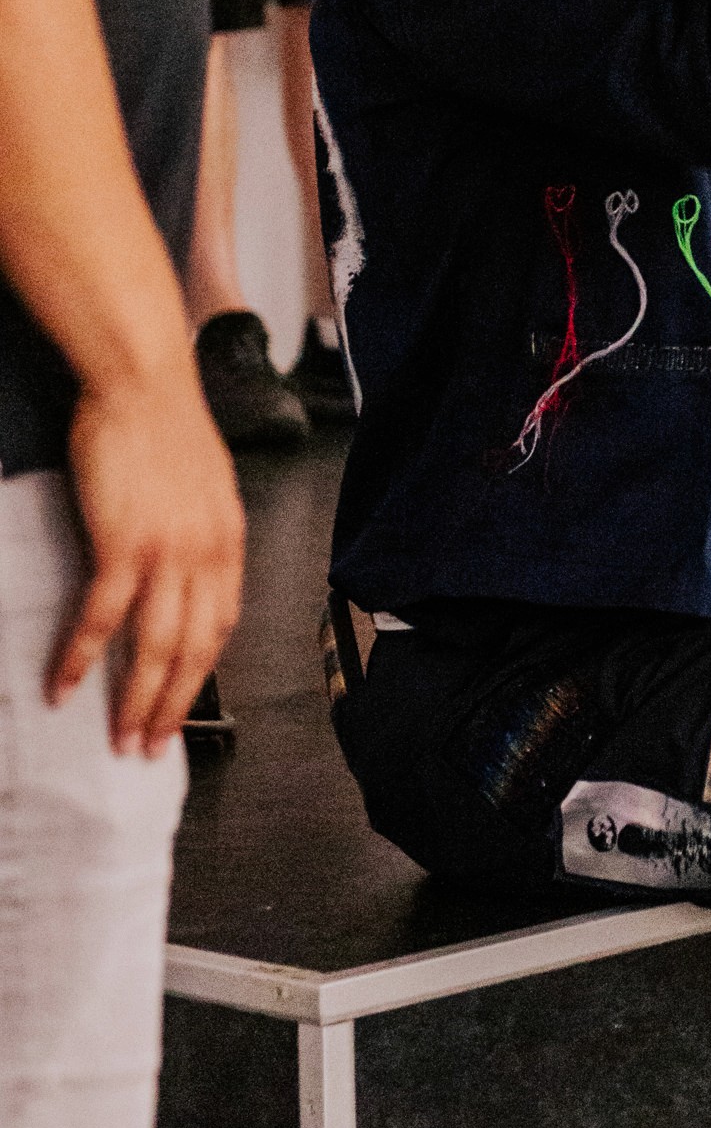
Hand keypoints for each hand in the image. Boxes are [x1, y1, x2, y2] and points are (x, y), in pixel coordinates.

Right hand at [55, 367, 244, 754]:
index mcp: (228, 539)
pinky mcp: (126, 543)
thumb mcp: (203, 484)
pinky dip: (84, 657)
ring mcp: (169, 551)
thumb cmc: (164, 424)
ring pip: (156, 646)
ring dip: (135, 699)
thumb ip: (199, 530)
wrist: (143, 381)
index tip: (182, 705)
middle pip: (195, 649)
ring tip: (117, 737)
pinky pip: (104, 617)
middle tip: (149, 746)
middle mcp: (208, 553)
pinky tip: (65, 685)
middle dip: (172, 706)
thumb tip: (184, 568)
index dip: (202, 672)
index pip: (221, 624)